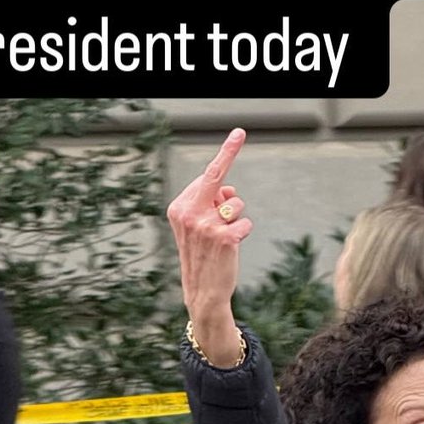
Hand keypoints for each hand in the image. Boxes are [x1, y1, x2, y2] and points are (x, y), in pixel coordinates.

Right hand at [167, 127, 252, 365]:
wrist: (203, 292)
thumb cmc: (203, 256)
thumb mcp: (200, 228)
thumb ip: (211, 204)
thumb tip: (229, 190)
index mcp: (179, 207)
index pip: (205, 177)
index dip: (225, 155)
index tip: (238, 133)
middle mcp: (189, 213)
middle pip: (215, 176)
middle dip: (229, 151)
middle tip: (240, 131)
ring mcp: (206, 225)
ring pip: (236, 204)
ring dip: (237, 218)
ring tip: (224, 238)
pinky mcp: (224, 237)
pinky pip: (245, 223)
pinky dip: (243, 233)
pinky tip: (231, 249)